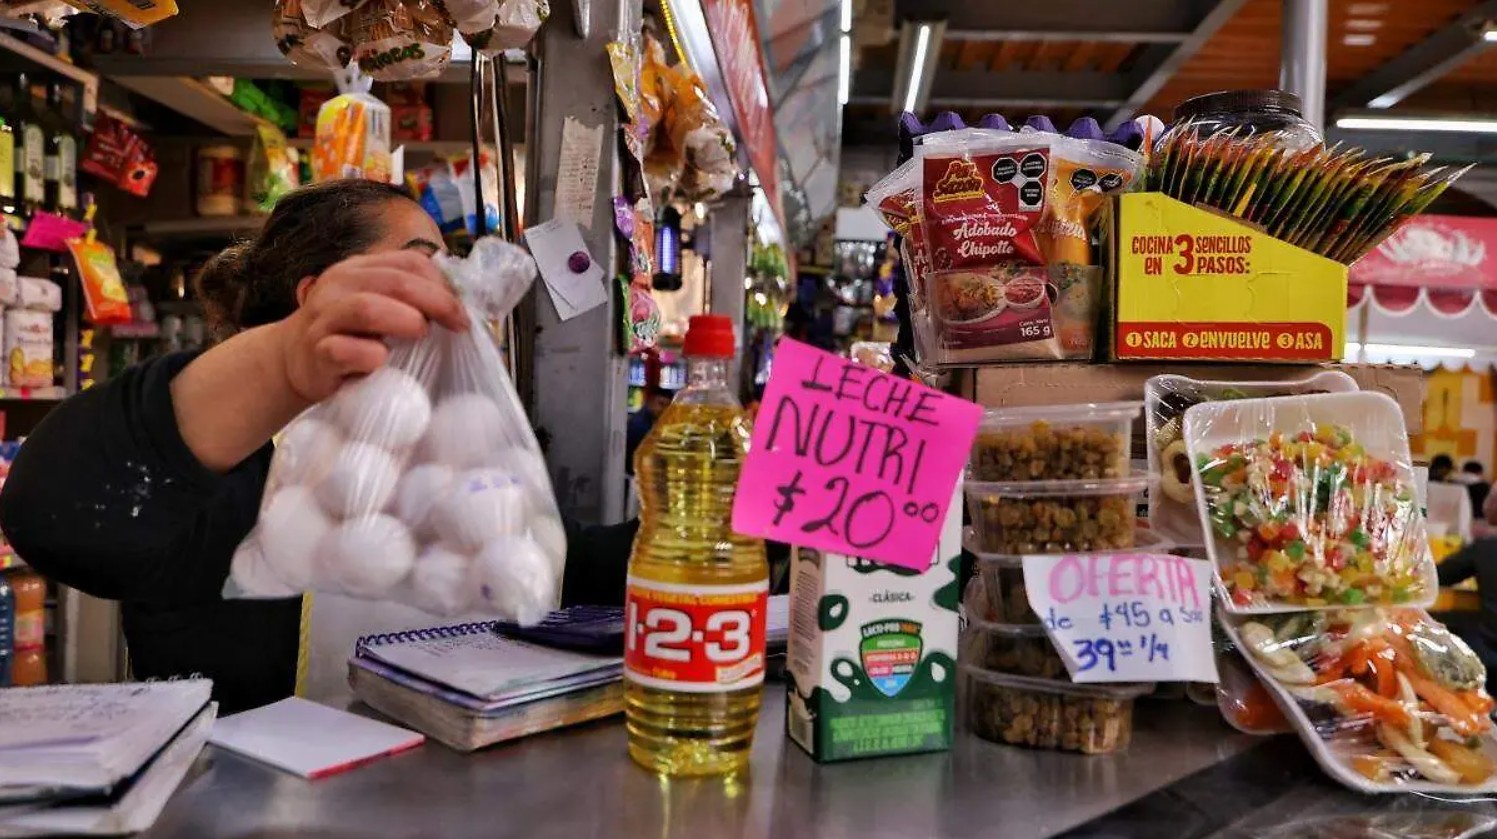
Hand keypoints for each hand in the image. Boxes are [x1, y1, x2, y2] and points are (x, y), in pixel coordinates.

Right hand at [276, 251, 469, 403]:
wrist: (292, 360)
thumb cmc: (347, 334)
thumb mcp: (376, 305)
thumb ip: (407, 298)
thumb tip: (460, 307)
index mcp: (359, 269)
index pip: (408, 262)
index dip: (443, 284)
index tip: (463, 312)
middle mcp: (339, 286)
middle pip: (394, 282)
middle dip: (436, 302)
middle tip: (458, 325)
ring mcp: (324, 318)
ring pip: (366, 308)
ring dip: (404, 319)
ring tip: (422, 334)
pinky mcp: (317, 353)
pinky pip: (343, 350)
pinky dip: (369, 355)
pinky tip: (382, 361)